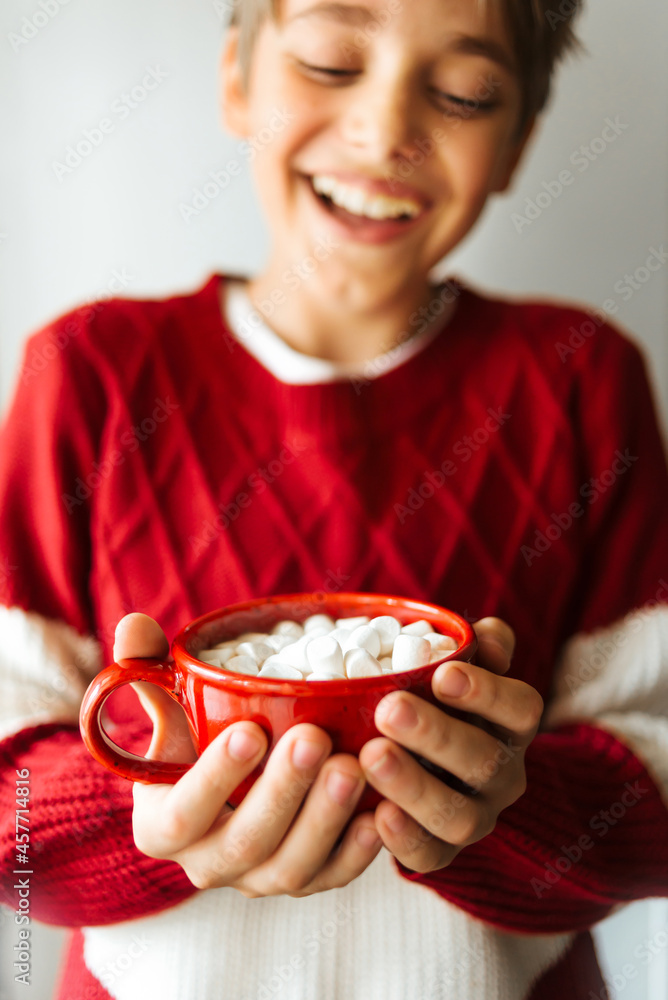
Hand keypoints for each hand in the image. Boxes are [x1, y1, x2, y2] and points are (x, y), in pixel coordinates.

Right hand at [114, 613, 381, 896]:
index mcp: (164, 825)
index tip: (250, 731)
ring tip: (353, 765)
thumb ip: (149, 669)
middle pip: (244, 843)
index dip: (214, 777)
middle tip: (314, 738)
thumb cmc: (196, 736)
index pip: (182, 814)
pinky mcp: (305, 880)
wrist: (229, 782)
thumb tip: (134, 624)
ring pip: (291, 868)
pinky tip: (378, 810)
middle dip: (282, 791)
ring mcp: (258, 878)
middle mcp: (208, 863)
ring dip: (325, 819)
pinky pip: (333, 877)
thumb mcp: (171, 705)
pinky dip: (357, 851)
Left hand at [358, 617, 543, 872]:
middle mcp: (503, 775)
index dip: (487, 693)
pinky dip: (405, 840)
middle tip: (389, 710)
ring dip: (415, 786)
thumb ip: (479, 644)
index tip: (443, 675)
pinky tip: (376, 815)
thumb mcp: (459, 661)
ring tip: (372, 756)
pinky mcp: (442, 853)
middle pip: (486, 762)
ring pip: (459, 816)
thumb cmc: (435, 695)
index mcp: (511, 725)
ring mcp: (476, 818)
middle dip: (437, 735)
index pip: (521, 709)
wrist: (417, 755)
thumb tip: (488, 638)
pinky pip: (430, 857)